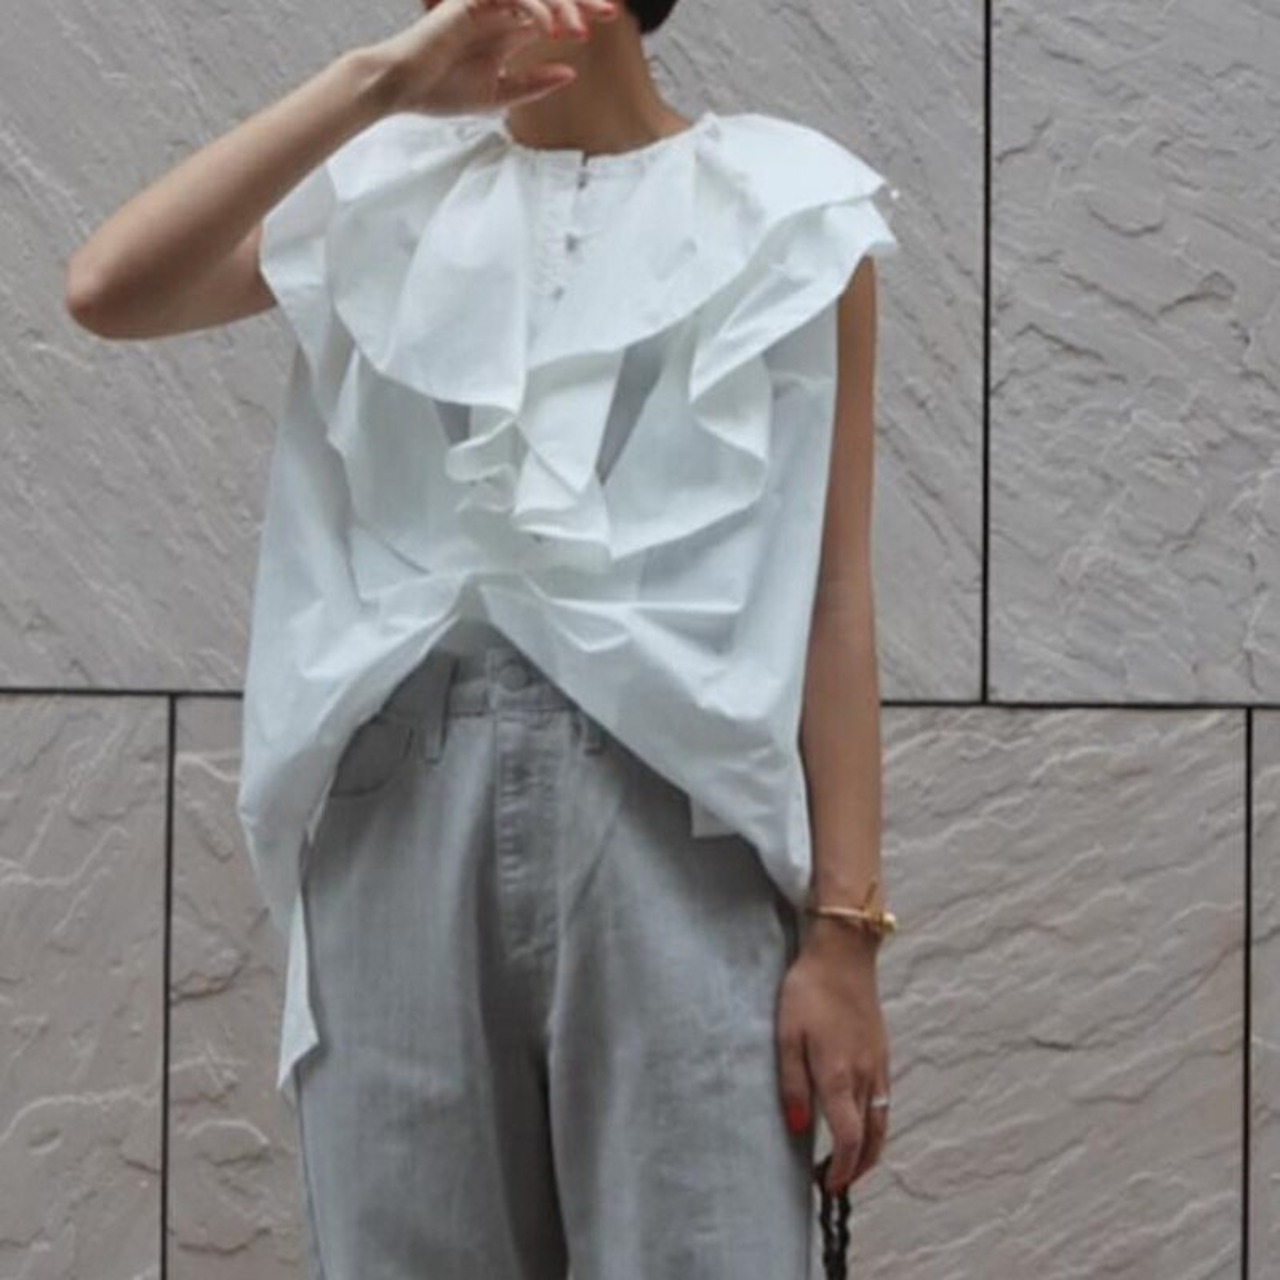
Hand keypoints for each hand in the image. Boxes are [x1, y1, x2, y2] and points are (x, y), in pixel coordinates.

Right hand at [371, 0, 621, 118]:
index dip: (579, 13)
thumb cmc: (441, 90)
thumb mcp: (498, 94)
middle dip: (581, 1)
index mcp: (508, 33)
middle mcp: (501, 14)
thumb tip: (570, 73)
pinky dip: (534, 9)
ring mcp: (486, 6)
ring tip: (579, 30)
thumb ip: (533, 85)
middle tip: (608, 13)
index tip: (605, 22)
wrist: (403, 89)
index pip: (551, 15)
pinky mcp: (471, 3)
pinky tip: (548, 28)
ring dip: (561, 8)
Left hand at [775, 916, 890, 1194]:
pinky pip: (884, 1100)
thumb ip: (792, 1085)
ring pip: (882, 1122)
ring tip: (848, 1160)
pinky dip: (875, 1123)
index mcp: (840, 1076)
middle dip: (858, 1168)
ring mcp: (878, 1064)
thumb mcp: (786, 1036)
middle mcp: (866, 1077)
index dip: (842, 1170)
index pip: (849, 1140)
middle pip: (872, 1139)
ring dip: (869, 1149)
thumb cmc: (808, 992)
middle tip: (837, 1183)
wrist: (843, 955)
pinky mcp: (882, 1052)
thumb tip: (800, 1129)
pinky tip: (859, 1119)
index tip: (828, 1187)